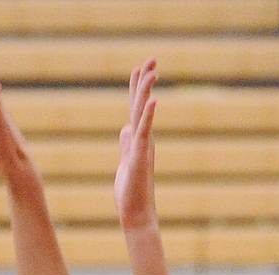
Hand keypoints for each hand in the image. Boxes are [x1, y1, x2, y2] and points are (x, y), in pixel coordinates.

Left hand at [115, 60, 158, 230]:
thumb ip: (126, 144)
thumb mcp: (125, 161)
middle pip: (142, 104)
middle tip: (152, 58)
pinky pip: (144, 132)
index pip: (137, 107)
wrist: (137, 213)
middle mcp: (144, 139)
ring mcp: (143, 146)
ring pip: (143, 113)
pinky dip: (148, 116)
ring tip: (152, 71)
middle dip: (146, 81)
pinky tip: (152, 101)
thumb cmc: (131, 191)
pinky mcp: (140, 156)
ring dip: (147, 91)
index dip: (138, 88)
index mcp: (139, 139)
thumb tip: (126, 128)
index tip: (140, 67)